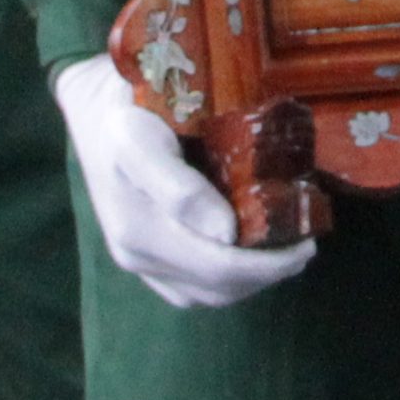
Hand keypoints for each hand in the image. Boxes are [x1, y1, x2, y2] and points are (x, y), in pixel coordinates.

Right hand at [58, 61, 311, 306]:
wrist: (94, 107)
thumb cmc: (124, 110)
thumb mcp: (143, 137)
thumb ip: (178, 188)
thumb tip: (225, 235)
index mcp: (140, 230)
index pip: (218, 269)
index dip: (269, 264)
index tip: (305, 238)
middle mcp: (137, 255)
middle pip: (217, 287)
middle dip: (268, 271)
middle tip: (305, 241)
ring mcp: (139, 260)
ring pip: (207, 293)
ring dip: (252, 278)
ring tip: (285, 247)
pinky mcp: (144, 257)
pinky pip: (192, 286)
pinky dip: (228, 278)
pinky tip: (250, 252)